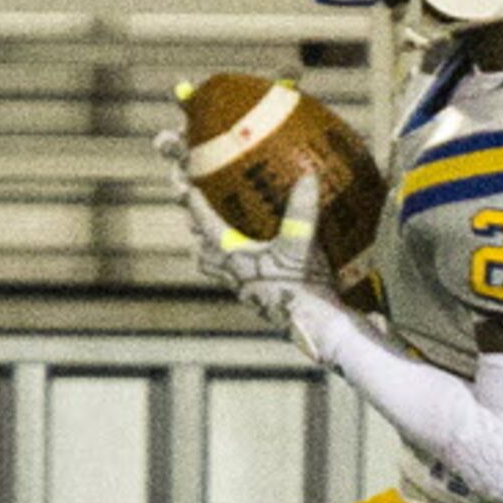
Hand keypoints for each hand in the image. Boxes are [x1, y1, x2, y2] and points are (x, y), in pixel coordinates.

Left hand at [156, 133, 344, 355]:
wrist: (313, 326)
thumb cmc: (300, 285)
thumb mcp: (301, 244)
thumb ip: (301, 210)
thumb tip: (307, 176)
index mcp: (232, 255)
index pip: (205, 223)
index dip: (196, 203)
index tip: (188, 186)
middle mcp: (232, 273)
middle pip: (203, 252)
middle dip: (199, 234)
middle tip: (199, 216)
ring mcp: (244, 290)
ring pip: (216, 271)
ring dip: (213, 255)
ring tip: (220, 242)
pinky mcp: (259, 300)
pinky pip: (236, 282)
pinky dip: (236, 270)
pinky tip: (252, 264)